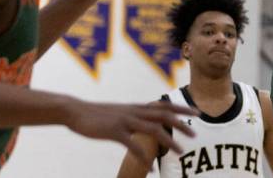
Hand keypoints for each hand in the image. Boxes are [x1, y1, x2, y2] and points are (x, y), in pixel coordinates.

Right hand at [66, 100, 197, 158]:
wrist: (76, 111)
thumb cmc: (98, 115)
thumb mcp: (120, 112)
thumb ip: (134, 117)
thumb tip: (147, 123)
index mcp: (136, 107)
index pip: (163, 105)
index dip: (181, 108)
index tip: (197, 112)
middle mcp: (134, 112)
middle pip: (163, 115)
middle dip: (181, 123)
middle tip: (195, 134)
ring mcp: (124, 121)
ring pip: (152, 129)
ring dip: (168, 140)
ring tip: (180, 151)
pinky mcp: (114, 131)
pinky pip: (132, 144)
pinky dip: (143, 155)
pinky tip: (150, 166)